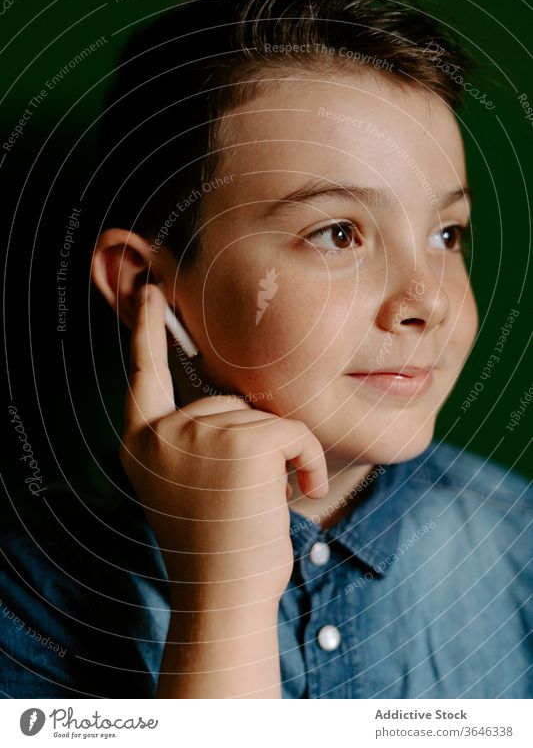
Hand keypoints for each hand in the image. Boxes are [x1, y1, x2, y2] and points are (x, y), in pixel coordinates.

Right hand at [120, 283, 328, 608]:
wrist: (225, 599)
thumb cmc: (217, 547)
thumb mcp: (191, 484)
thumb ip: (197, 439)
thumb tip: (237, 404)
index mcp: (142, 443)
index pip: (144, 375)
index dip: (148, 332)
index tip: (150, 292)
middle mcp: (162, 433)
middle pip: (226, 402)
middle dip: (252, 441)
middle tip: (247, 497)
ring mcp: (198, 434)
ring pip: (264, 418)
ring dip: (282, 458)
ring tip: (267, 502)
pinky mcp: (240, 442)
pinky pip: (293, 431)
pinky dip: (308, 462)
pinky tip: (300, 492)